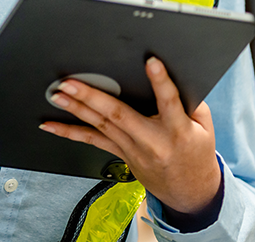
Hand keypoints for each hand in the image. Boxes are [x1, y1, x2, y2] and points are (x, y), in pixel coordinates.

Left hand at [39, 57, 221, 214]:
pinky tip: (51, 126)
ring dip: (76, 109)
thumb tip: (173, 71)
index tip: (151, 62)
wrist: (190, 193)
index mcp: (177, 130)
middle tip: (71, 82)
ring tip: (58, 94)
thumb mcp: (204, 126)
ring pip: (100, 126)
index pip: (169, 102)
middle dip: (92, 96)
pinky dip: (69, 133)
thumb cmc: (196, 152)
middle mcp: (151, 140)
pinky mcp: (120, 154)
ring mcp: (132, 149)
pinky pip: (92, 141)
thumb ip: (190, 100)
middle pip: (119, 115)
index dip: (160, 82)